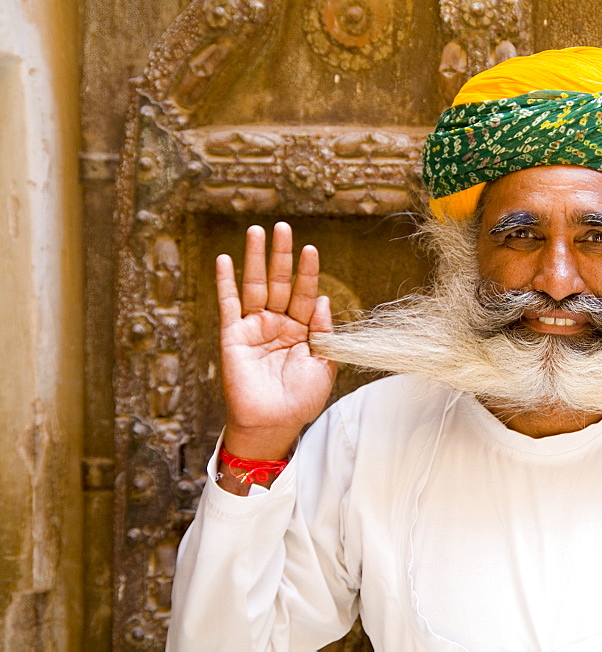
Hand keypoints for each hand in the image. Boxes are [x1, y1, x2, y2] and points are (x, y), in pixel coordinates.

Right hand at [216, 223, 335, 463]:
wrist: (273, 424)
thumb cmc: (301, 400)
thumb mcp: (323, 365)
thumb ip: (325, 332)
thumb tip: (324, 299)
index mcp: (303, 330)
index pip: (306, 294)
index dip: (309, 272)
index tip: (311, 249)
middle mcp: (278, 324)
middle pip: (280, 282)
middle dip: (281, 255)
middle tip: (283, 227)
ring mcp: (255, 328)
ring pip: (254, 286)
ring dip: (254, 259)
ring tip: (257, 231)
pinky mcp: (233, 336)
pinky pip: (229, 304)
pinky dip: (226, 282)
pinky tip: (225, 260)